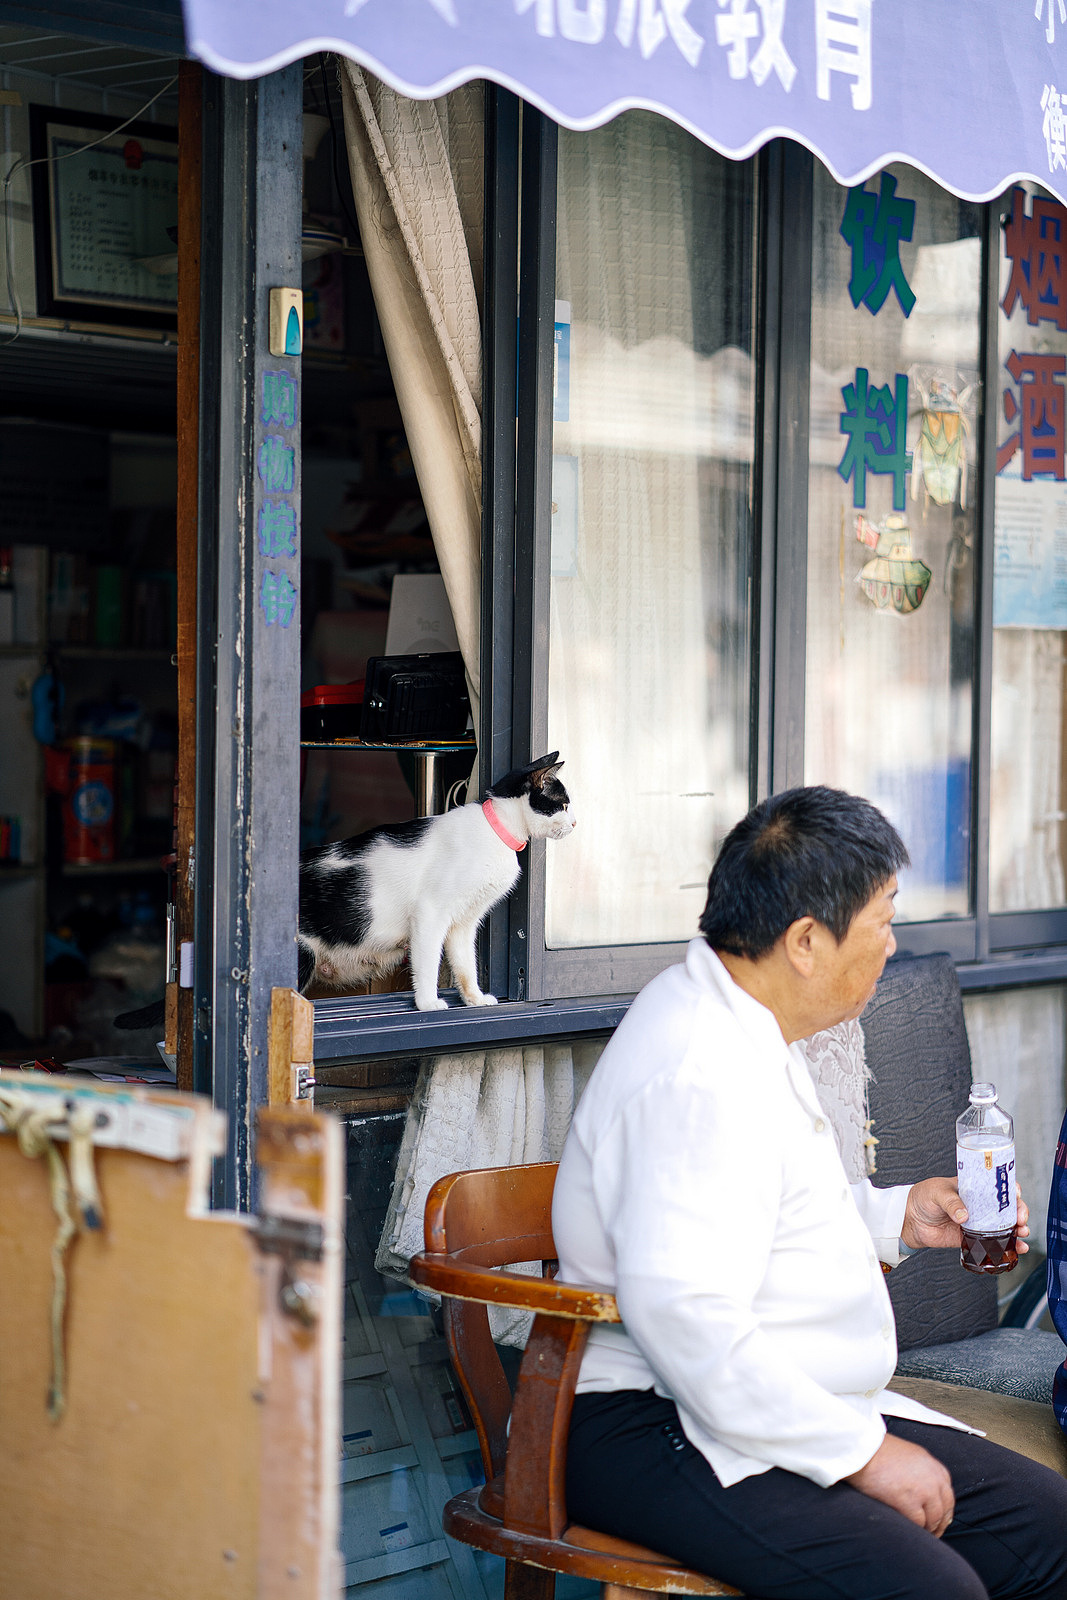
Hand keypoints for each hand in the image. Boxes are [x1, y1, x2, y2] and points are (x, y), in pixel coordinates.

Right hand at [845, 1433, 954, 1535]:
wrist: (862, 1448)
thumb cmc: (879, 1451)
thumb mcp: (911, 1456)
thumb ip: (924, 1474)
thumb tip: (926, 1496)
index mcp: (936, 1468)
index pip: (948, 1498)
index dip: (942, 1513)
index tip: (936, 1522)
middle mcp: (934, 1479)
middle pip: (943, 1511)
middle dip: (937, 1526)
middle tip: (929, 1534)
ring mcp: (924, 1491)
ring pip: (933, 1521)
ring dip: (926, 1530)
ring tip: (916, 1534)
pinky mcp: (910, 1502)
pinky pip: (918, 1524)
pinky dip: (914, 1530)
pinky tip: (906, 1529)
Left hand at [901, 1178, 1029, 1253]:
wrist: (910, 1218)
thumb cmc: (923, 1197)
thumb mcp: (937, 1192)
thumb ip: (951, 1202)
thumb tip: (964, 1215)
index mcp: (973, 1188)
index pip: (998, 1186)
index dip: (1011, 1191)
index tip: (1017, 1197)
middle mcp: (979, 1205)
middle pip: (1006, 1207)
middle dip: (1019, 1212)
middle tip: (1020, 1219)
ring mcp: (977, 1222)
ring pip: (1003, 1226)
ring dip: (1017, 1230)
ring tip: (1022, 1233)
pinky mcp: (971, 1238)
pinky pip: (992, 1243)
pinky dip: (1006, 1246)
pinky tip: (1016, 1249)